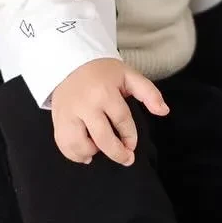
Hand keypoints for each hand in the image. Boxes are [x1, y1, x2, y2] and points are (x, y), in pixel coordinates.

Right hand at [51, 57, 168, 164]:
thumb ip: (148, 92)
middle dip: (117, 153)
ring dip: (92, 153)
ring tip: (99, 150)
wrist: (70, 63)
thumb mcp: (129, 75)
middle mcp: (85, 105)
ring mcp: (68, 113)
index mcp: (104, 92)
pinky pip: (63, 144)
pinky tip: (85, 154)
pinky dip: (74, 154)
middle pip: (102, 138)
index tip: (132, 144)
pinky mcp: (57, 119)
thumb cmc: (103, 72)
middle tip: (127, 159)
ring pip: (78, 144)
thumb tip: (164, 111)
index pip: (121, 121)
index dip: (130, 137)